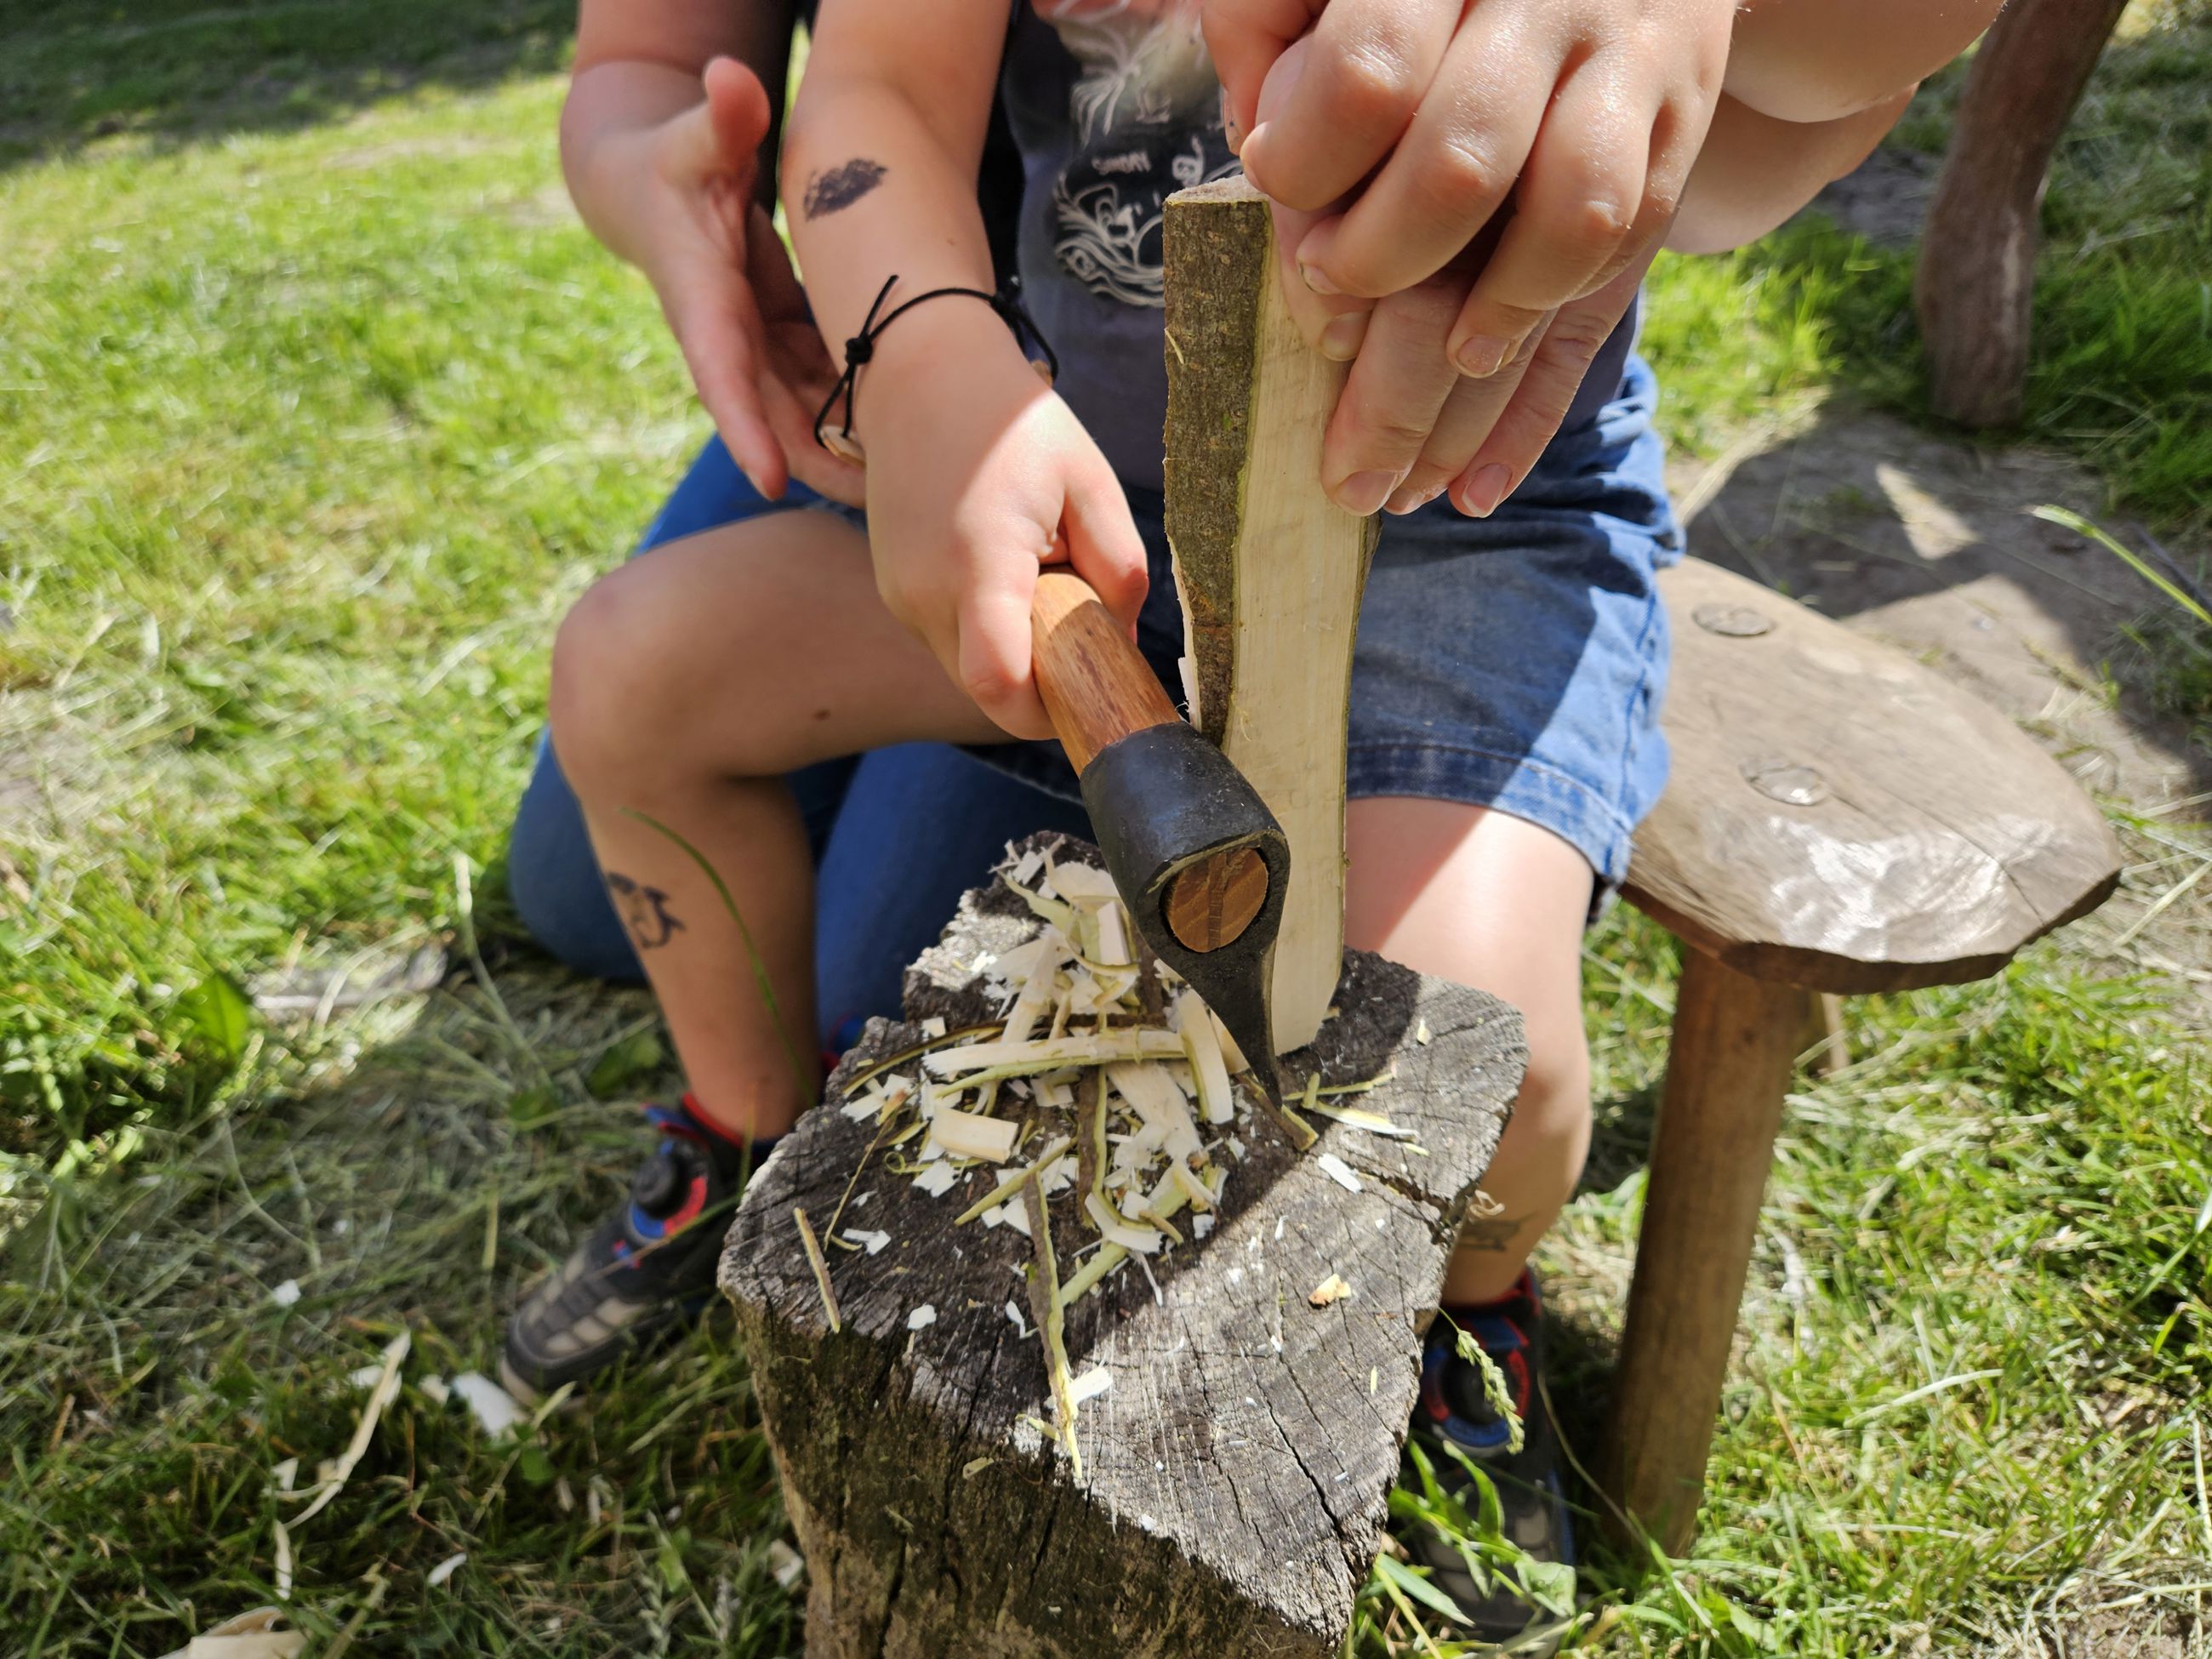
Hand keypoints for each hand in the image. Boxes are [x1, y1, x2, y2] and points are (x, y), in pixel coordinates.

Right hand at [587, 58, 864, 504]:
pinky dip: (859, 418)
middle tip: (876, 507)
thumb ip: (719, 117)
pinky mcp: (782, 345)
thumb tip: (730, 77)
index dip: (744, 427)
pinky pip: (825, 392)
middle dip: (819, 465)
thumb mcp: (696, 136)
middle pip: (773, 418)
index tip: (768, 478)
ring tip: (906, 495)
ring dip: (847, 454)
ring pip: (804, 415)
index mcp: (703, 300)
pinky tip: (911, 447)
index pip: (721, 372)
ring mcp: (758, 348)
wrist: (651, 191)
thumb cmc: (676, 158)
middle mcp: (728, 338)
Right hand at [860, 317, 1147, 738]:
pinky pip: (950, 642)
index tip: (1086, 691)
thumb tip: (1121, 646)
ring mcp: (899, 597)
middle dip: (1042, 679)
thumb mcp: (1091, 483)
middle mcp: (924, 593)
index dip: (1048, 713)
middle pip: (988, 691)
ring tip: (1036, 576)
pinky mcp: (893, 594)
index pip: (1000, 687)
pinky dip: (987, 629)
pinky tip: (1005, 569)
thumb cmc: (1013, 425)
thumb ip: (1119, 570)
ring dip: (1014, 651)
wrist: (921, 376)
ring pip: (968, 670)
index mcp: (978, 564)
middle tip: (1075, 618)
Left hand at [1207, 0, 1729, 510]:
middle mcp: (1554, 7)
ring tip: (1387, 476)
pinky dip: (1535, 409)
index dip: (1309, 165)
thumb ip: (1279, 42)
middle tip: (1323, 355)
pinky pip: (1613, 294)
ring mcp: (1631, 79)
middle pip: (1465, 171)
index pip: (1371, 76)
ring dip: (1468, 374)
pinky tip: (1470, 487)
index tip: (1277, 202)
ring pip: (1565, 237)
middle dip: (1377, 290)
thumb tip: (1261, 165)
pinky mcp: (1675, 150)